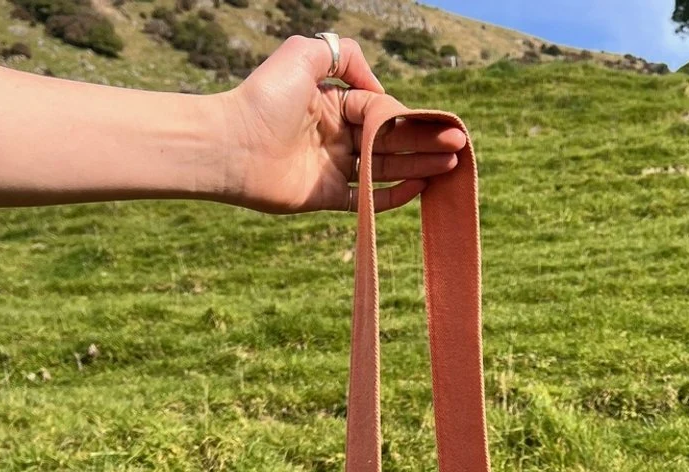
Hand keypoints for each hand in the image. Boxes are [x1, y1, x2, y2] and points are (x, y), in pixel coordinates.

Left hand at [219, 35, 466, 213]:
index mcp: (333, 103)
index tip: (437, 124)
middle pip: (389, 141)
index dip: (410, 117)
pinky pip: (367, 200)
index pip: (382, 110)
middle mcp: (336, 135)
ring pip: (385, 169)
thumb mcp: (303, 54)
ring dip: (418, 168)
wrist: (231, 145)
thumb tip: (378, 88)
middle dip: (424, 143)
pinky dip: (393, 196)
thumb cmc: (264, 97)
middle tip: (457, 148)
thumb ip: (343, 56)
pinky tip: (419, 189)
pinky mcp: (327, 198)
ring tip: (449, 168)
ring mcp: (333, 168)